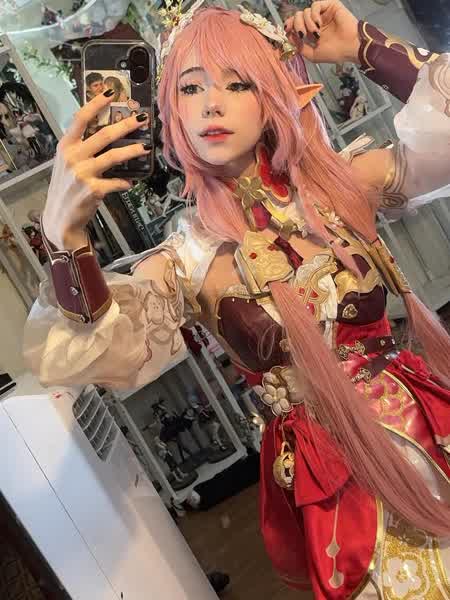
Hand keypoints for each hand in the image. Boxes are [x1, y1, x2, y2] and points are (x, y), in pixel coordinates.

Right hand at [42, 92, 150, 249]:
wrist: (60, 217)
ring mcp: (83, 173)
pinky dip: (125, 182)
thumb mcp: (67, 163)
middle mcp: (73, 157)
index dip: (97, 104)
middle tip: (142, 119)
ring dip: (133, 151)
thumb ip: (81, 148)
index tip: (112, 93)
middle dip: (126, 124)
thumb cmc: (66, 188)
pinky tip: (130, 183)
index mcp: (66, 146)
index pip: (81, 118)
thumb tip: (106, 134)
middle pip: (104, 134)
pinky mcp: (93, 190)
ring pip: (114, 156)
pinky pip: (116, 182)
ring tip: (146, 148)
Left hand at [285, 0, 359, 64]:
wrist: (350, 47)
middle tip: (303, 35)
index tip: (287, 30)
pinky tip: (318, 24)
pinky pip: (315, 5)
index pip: (295, 23)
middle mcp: (316, 21)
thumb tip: (289, 37)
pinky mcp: (330, 6)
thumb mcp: (313, 54)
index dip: (289, 25)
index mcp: (311, 32)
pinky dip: (313, 15)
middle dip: (296, 25)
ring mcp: (323, 13)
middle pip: (297, 16)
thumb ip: (300, 47)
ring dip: (307, 24)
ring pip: (304, 11)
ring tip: (316, 33)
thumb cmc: (335, 52)